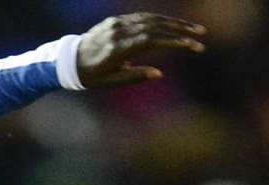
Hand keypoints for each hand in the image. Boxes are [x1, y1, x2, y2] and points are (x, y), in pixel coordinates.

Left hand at [75, 13, 205, 88]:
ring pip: (150, 18)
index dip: (173, 40)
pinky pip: (141, 17)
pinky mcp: (115, 21)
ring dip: (173, 22)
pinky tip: (173, 25)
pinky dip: (159, 20)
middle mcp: (119, 32)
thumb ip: (135, 76)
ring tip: (192, 30)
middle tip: (201, 35)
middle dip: (181, 29)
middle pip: (155, 25)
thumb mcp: (111, 82)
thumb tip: (159, 73)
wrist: (68, 61)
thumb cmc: (91, 77)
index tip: (191, 45)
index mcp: (118, 49)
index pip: (152, 40)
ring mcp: (117, 24)